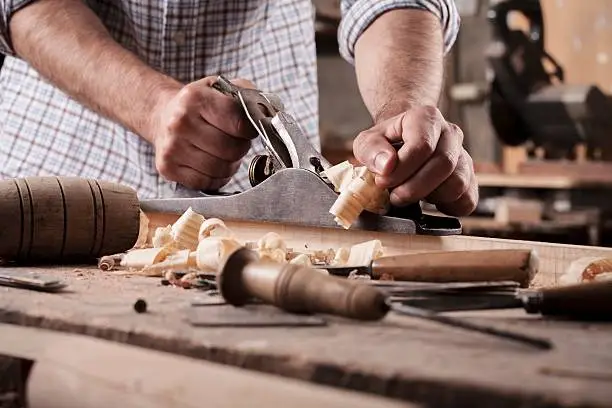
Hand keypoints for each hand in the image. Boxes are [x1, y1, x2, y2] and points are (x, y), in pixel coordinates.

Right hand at [147, 76, 256, 190]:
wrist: (162, 116)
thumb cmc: (200, 105)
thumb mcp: (223, 89)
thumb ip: (250, 97)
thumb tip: (270, 117)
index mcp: (195, 98)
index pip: (239, 123)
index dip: (250, 130)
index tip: (247, 129)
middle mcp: (179, 122)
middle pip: (231, 149)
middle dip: (240, 147)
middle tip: (234, 141)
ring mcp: (171, 147)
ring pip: (220, 169)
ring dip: (229, 164)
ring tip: (222, 152)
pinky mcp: (167, 167)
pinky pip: (206, 182)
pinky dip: (216, 177)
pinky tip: (211, 164)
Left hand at [353, 105, 477, 215]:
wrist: (403, 143)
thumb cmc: (386, 143)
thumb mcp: (367, 141)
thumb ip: (371, 149)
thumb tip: (386, 165)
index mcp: (426, 118)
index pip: (422, 146)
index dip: (401, 170)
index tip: (383, 182)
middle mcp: (451, 133)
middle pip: (444, 165)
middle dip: (414, 188)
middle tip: (394, 196)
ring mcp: (464, 156)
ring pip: (457, 184)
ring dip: (430, 197)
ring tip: (411, 193)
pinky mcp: (470, 179)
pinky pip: (467, 200)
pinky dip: (446, 207)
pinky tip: (429, 200)